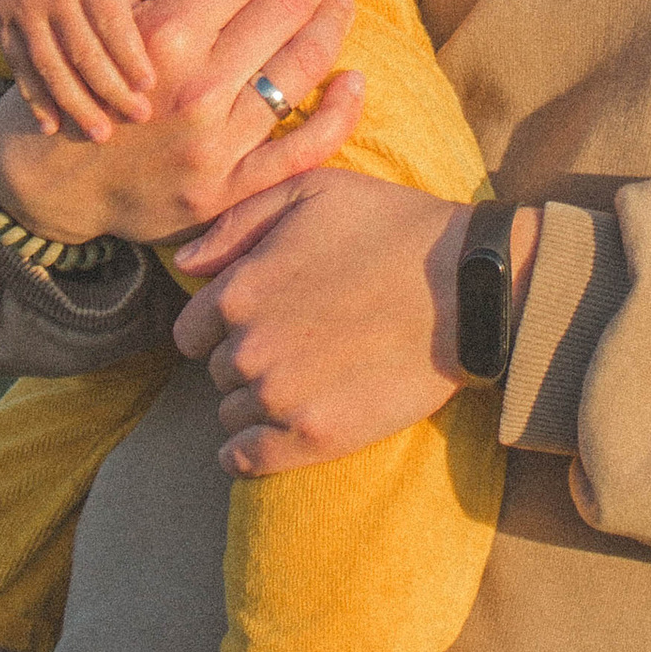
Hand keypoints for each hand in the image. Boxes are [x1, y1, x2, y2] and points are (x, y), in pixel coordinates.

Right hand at [0, 0, 362, 246]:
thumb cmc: (82, 75)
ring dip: (332, 23)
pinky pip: (303, 151)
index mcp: (165, 34)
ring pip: (301, 69)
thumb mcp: (108, 4)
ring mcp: (215, 144)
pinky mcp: (225, 191)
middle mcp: (197, 87)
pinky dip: (339, 114)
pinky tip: (354, 81)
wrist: (45, 178)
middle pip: (286, 8)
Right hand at [0, 0, 171, 139]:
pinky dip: (33, 99)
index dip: (130, 55)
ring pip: (50, 67)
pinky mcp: (4, 23)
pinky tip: (50, 127)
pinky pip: (18, 67)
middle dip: (110, 89)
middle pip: (83, 51)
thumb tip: (155, 10)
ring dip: (74, 103)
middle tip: (139, 119)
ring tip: (98, 135)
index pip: (111, 20)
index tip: (149, 84)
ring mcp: (25, 12)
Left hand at [173, 179, 540, 476]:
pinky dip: (249, 452)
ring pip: (232, 414)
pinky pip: (247, 460)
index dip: (220, 326)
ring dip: (255, 402)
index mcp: (240, 290)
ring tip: (302, 381)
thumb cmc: (392, 227)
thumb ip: (238, 223)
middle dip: (244, 359)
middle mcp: (249, 348)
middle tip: (294, 344)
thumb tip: (184, 265)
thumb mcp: (312, 191)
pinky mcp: (315, 437)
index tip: (257, 321)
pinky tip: (269, 437)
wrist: (467, 288)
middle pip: (216, 371)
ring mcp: (281, 397)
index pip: (190, 331)